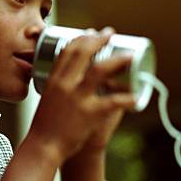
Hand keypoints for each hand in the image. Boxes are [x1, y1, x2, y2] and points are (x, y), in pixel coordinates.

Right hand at [28, 28, 135, 163]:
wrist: (43, 148)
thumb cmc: (45, 128)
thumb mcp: (48, 101)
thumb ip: (60, 91)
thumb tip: (73, 84)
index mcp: (54, 80)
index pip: (67, 52)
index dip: (81, 39)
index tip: (91, 33)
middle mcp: (65, 85)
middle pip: (83, 53)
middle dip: (99, 40)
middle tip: (110, 33)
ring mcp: (77, 98)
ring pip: (100, 71)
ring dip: (117, 60)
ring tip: (129, 55)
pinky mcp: (89, 113)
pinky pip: (113, 102)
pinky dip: (127, 99)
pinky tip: (137, 98)